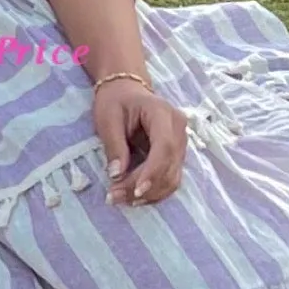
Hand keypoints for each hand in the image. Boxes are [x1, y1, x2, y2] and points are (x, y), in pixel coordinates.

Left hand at [92, 75, 187, 206]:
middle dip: (145, 187)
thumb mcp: (107, 118)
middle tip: (115, 197)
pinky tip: (134, 196)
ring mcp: (181, 143)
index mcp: (163, 113)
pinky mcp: (176, 155)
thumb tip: (117, 175)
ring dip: (150, 193)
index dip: (153, 172)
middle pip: (169, 166)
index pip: (165, 147)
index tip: (136, 191)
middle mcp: (178, 129)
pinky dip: (154, 191)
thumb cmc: (116, 101)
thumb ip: (114, 146)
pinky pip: (170, 178)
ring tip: (121, 198)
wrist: (126, 90)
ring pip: (173, 177)